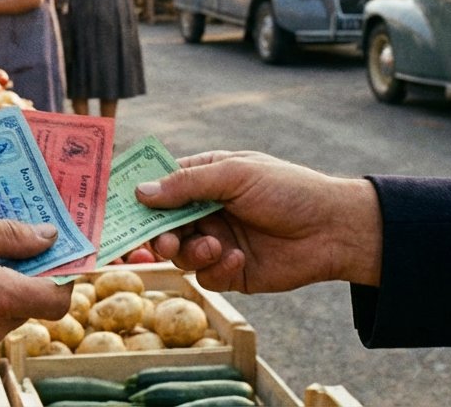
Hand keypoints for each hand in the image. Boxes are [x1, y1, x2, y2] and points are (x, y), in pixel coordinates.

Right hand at [135, 151, 382, 293]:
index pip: (159, 187)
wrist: (332, 230)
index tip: (118, 211)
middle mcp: (205, 210)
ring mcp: (215, 241)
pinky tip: (237, 258)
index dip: (137, 199)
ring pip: (178, 254)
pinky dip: (216, 268)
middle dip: (157, 235)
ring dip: (190, 251)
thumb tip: (141, 192)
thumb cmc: (289, 189)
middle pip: (160, 226)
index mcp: (204, 178)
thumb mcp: (236, 175)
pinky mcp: (229, 271)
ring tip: (214, 246)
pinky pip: (205, 276)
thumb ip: (187, 183)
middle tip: (161, 242)